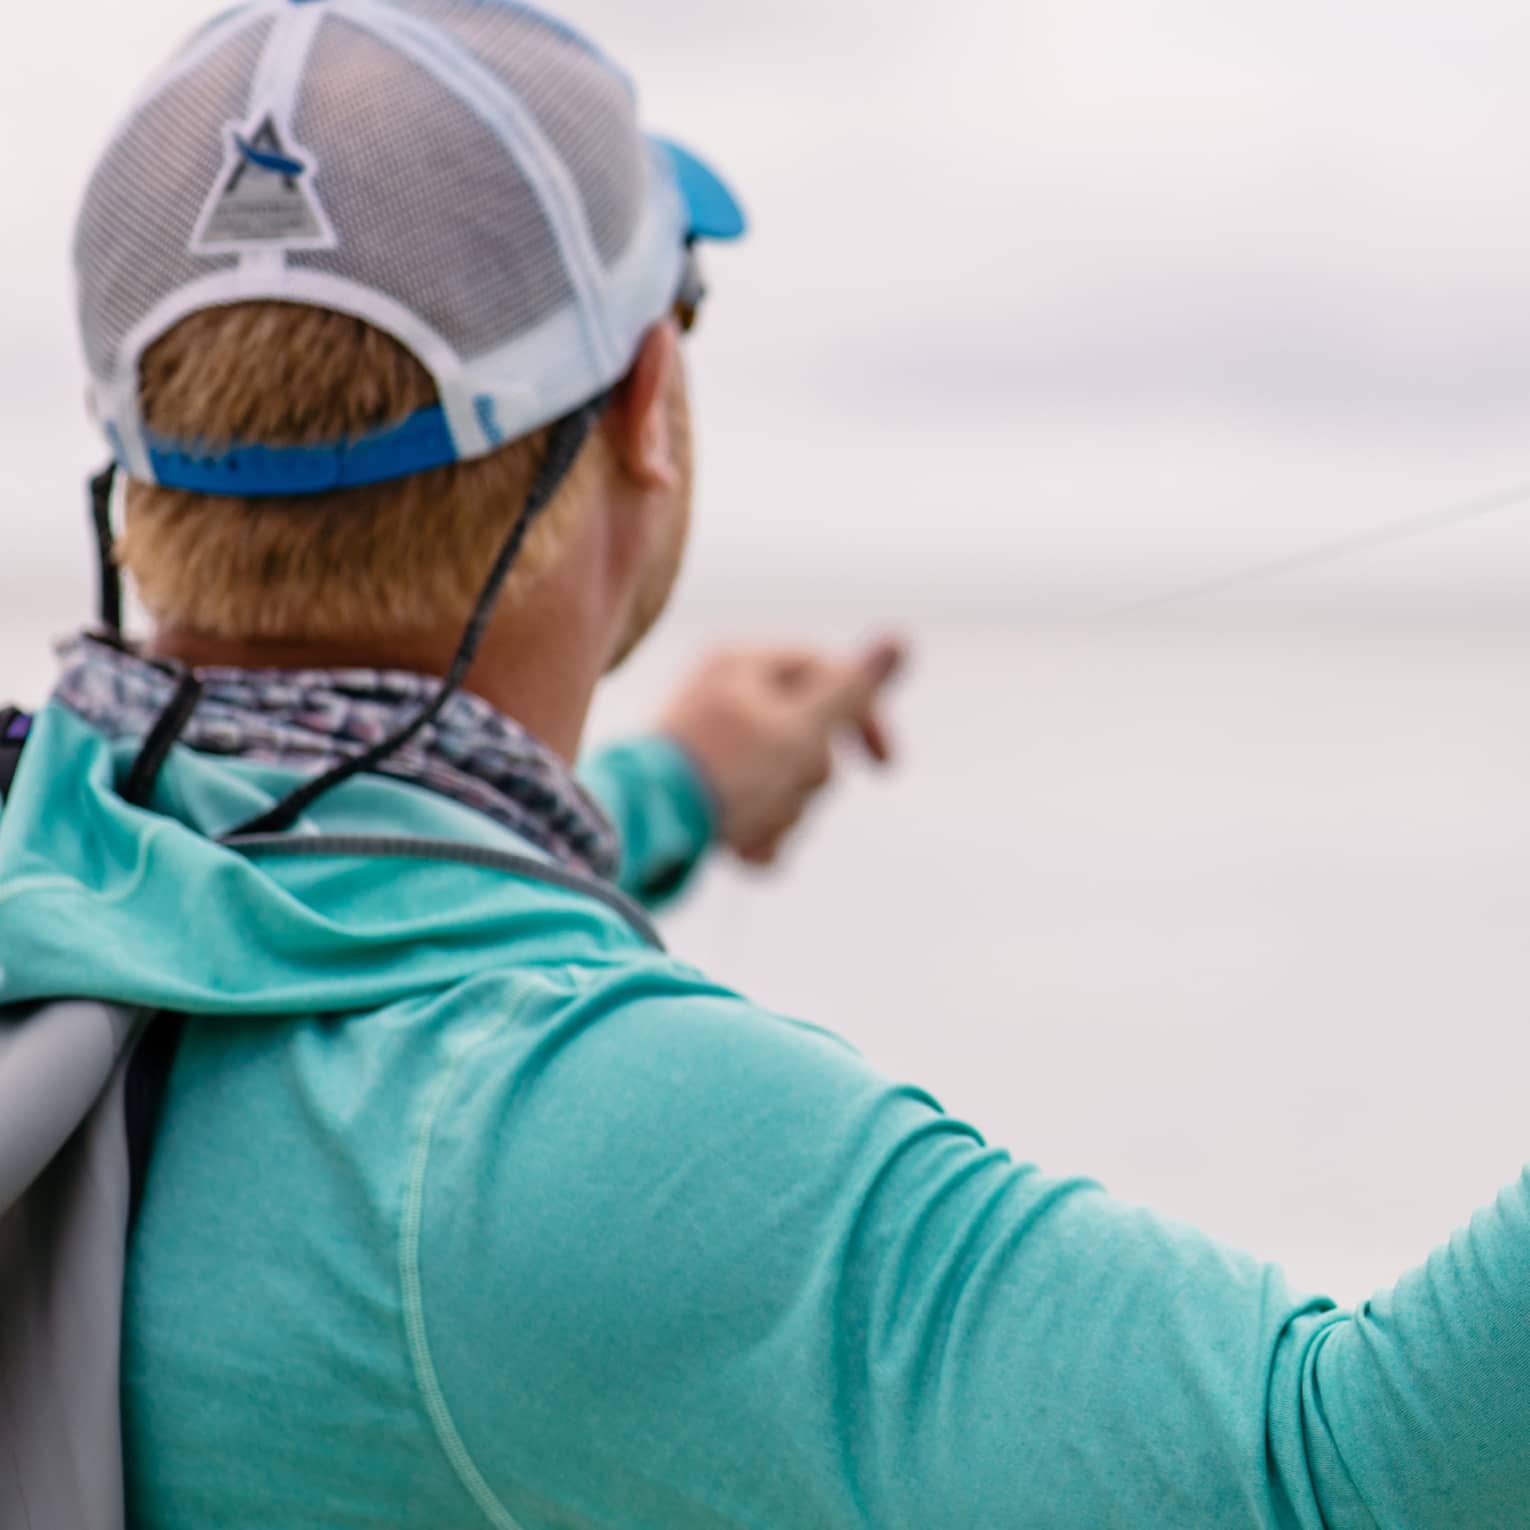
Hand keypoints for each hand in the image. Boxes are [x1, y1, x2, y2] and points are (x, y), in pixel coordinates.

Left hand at [659, 637, 906, 866]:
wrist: (640, 832)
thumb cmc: (720, 774)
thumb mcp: (798, 730)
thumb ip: (850, 693)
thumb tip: (900, 639)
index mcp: (744, 665)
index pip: (828, 674)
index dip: (865, 718)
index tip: (885, 767)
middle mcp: (728, 699)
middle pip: (810, 738)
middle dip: (805, 782)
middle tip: (778, 792)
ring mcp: (714, 749)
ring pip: (786, 783)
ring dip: (781, 815)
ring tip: (747, 828)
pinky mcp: (703, 794)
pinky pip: (757, 813)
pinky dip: (757, 836)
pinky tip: (738, 851)